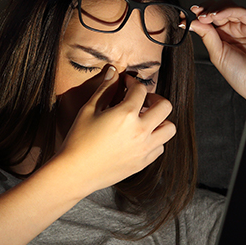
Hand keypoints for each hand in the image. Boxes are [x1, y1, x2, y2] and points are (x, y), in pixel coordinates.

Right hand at [52, 65, 175, 194]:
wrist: (76, 172)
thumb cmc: (78, 140)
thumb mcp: (89, 110)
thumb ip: (104, 89)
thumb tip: (113, 72)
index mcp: (126, 114)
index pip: (140, 90)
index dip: (133, 82)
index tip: (127, 84)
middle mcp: (140, 131)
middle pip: (165, 106)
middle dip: (155, 98)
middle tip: (143, 100)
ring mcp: (144, 148)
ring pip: (169, 129)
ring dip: (161, 121)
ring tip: (145, 120)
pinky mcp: (143, 162)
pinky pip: (160, 147)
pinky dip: (155, 139)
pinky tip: (140, 137)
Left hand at [190, 0, 245, 101]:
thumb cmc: (242, 76)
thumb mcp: (217, 55)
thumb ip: (207, 36)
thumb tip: (192, 22)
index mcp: (222, 39)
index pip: (207, 21)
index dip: (196, 16)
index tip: (184, 17)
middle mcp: (232, 30)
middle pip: (216, 9)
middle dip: (204, 9)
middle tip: (195, 14)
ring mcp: (244, 26)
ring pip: (228, 6)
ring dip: (214, 8)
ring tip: (206, 17)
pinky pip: (241, 11)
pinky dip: (227, 9)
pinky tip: (217, 15)